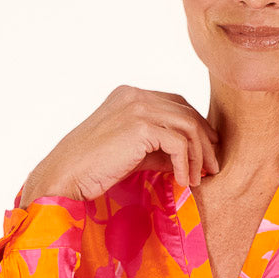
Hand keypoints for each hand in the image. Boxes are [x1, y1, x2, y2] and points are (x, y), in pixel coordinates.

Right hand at [19, 86, 220, 205]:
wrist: (66, 175)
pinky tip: (183, 182)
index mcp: (129, 96)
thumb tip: (188, 158)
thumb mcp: (132, 153)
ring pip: (188, 126)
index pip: (176, 104)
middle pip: (186, 112)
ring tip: (198, 179)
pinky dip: (186, 164)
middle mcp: (135, 96)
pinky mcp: (140, 126)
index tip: (207, 152)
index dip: (196, 126)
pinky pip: (179, 143)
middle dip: (205, 141)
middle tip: (212, 168)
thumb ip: (158, 149)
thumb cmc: (92, 169)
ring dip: (199, 155)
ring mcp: (137, 108)